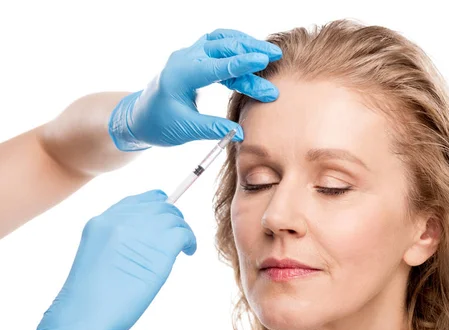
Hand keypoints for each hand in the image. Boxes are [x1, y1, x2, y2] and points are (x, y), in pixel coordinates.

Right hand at [27, 190, 196, 329]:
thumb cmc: (89, 298)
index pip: (137, 200)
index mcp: (103, 221)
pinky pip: (184, 233)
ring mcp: (142, 232)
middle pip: (160, 207)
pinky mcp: (161, 247)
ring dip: (182, 231)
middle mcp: (122, 220)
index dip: (155, 204)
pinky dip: (191, 241)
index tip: (163, 214)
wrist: (85, 317)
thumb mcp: (96, 254)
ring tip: (183, 247)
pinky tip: (188, 252)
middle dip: (172, 218)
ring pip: (174, 219)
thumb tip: (148, 236)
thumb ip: (118, 238)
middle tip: (177, 234)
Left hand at [108, 28, 281, 150]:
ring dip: (245, 45)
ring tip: (268, 55)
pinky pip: (219, 48)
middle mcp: (185, 59)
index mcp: (181, 75)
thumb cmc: (158, 124)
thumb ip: (214, 129)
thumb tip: (241, 132)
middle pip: (222, 45)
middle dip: (250, 50)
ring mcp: (190, 56)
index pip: (217, 64)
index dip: (243, 63)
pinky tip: (254, 61)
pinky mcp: (195, 60)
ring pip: (222, 41)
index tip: (265, 60)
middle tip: (275, 56)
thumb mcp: (186, 129)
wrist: (138, 117)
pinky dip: (238, 53)